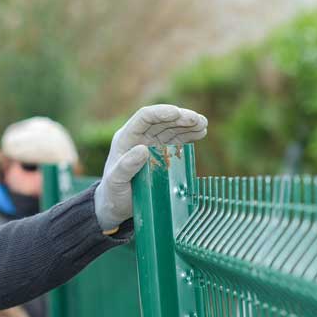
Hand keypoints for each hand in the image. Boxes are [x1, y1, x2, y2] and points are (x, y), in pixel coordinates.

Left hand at [94, 105, 207, 230]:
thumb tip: (143, 149)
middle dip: (180, 118)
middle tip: (197, 120)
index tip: (177, 113)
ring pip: (171, 128)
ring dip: (188, 124)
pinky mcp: (161, 154)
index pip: (143, 117)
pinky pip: (176, 140)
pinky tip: (201, 133)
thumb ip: (126, 166)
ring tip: (203, 125)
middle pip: (161, 120)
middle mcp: (139, 137)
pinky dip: (189, 136)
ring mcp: (152, 144)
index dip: (160, 112)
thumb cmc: (113, 192)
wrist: (117, 204)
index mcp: (126, 138)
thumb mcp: (116, 181)